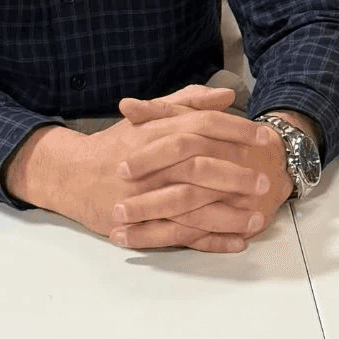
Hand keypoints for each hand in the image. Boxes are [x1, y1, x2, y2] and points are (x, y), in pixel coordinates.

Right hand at [4, 84, 286, 253]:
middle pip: (200, 167)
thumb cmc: (118, 144)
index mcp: (157, 132)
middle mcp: (152, 163)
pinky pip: (180, 235)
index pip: (203, 126)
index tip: (265, 139)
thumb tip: (227, 96)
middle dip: (236, 175)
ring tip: (258, 217)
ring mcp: (144, 196)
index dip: (237, 131)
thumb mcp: (150, 116)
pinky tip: (236, 242)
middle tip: (265, 181)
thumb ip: (189, 102)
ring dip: (228, 214)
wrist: (73, 175)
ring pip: (192, 206)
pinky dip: (210, 241)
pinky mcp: (140, 225)